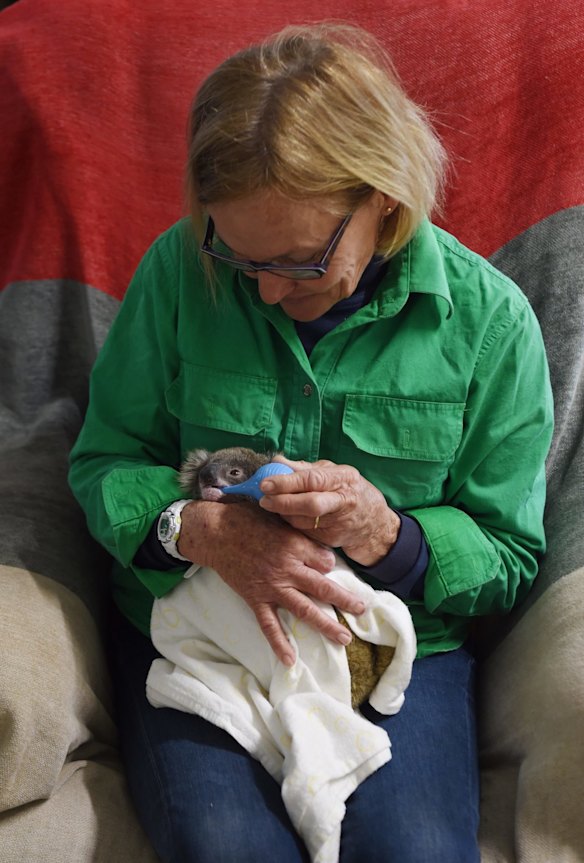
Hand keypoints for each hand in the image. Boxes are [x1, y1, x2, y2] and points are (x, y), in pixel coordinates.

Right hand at [178, 500, 365, 666]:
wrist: (216, 532)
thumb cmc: (248, 519)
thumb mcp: (280, 519)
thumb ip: (302, 536)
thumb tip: (323, 555)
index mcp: (295, 546)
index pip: (325, 561)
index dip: (330, 564)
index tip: (330, 568)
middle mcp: (287, 569)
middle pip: (323, 588)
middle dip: (345, 600)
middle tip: (362, 609)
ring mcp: (271, 587)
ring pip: (304, 609)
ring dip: (326, 625)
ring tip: (344, 638)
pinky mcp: (255, 598)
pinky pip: (269, 625)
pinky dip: (279, 643)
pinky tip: (290, 660)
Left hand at [258, 457, 400, 565]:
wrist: (374, 523)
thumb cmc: (348, 490)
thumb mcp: (332, 473)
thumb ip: (304, 468)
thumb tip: (276, 461)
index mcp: (344, 477)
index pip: (312, 479)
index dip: (287, 482)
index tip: (265, 484)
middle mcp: (344, 499)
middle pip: (311, 503)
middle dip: (283, 502)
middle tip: (263, 500)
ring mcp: (340, 522)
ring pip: (304, 520)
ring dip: (284, 513)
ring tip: (273, 505)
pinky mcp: (333, 539)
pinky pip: (305, 531)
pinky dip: (292, 523)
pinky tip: (287, 516)